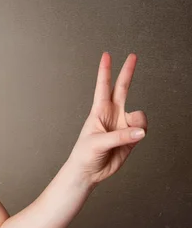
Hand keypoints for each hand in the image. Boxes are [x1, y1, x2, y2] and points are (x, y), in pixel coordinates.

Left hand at [67, 52, 147, 186]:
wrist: (89, 171)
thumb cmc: (85, 154)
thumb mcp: (97, 143)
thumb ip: (119, 137)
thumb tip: (140, 132)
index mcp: (99, 111)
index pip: (102, 86)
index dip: (105, 71)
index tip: (106, 55)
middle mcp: (112, 114)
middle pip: (122, 88)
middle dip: (127, 72)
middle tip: (133, 55)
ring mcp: (123, 124)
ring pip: (139, 114)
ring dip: (138, 123)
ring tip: (130, 135)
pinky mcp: (131, 137)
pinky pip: (143, 129)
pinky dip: (141, 133)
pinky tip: (135, 138)